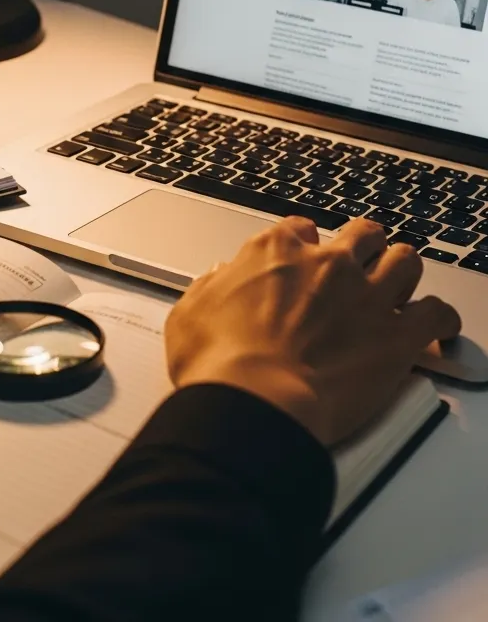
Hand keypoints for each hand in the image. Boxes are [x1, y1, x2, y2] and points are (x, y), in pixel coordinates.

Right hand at [165, 217, 460, 445]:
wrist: (255, 401)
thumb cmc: (219, 362)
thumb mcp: (190, 311)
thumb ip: (211, 287)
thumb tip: (219, 279)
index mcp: (274, 251)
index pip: (300, 229)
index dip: (304, 245)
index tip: (303, 261)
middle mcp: (326, 263)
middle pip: (361, 234)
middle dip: (362, 246)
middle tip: (358, 266)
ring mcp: (367, 295)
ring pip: (405, 260)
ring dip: (402, 272)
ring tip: (398, 288)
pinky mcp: (398, 336)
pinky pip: (438, 313)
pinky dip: (440, 320)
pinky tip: (436, 328)